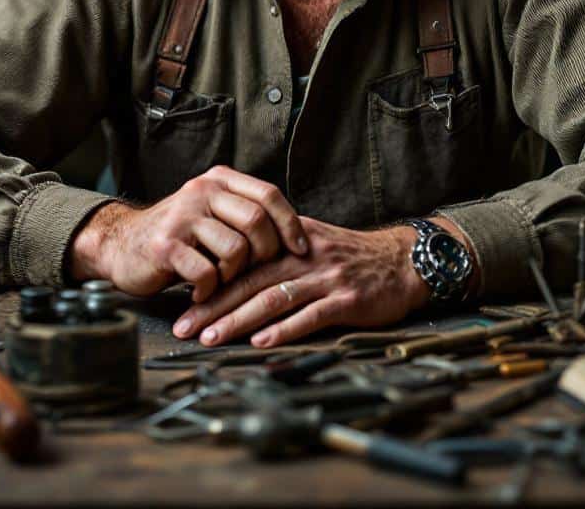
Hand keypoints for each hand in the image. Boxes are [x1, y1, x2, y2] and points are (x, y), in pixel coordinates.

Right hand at [68, 166, 308, 302]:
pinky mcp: (166, 245)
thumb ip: (246, 215)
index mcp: (218, 180)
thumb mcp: (213, 214)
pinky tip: (201, 291)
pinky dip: (210, 290)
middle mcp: (201, 191)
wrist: (121, 244)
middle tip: (255, 272)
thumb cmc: (179, 237)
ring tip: (221, 280)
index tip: (301, 250)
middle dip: (266, 254)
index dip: (290, 224)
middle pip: (257, 221)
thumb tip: (297, 238)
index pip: (269, 195)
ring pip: (236, 250)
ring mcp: (183, 216)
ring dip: (234, 274)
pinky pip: (208, 273)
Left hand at [171, 217, 432, 347]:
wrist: (403, 261)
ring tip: (212, 337)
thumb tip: (235, 268)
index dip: (211, 283)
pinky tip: (261, 342)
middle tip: (183, 326)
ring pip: (274, 298)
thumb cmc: (352, 257)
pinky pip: (310, 315)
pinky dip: (284, 329)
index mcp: (290, 242)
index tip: (182, 303)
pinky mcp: (346, 300)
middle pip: (249, 281)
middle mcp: (303, 257)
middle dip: (213, 306)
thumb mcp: (311, 242)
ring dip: (239, 320)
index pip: (242, 262)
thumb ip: (277, 252)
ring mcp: (325, 278)